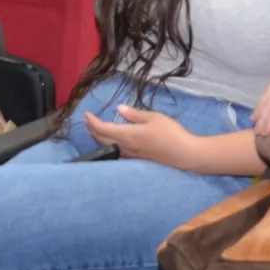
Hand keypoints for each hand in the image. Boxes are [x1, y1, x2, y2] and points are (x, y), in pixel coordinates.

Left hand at [83, 106, 200, 168]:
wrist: (182, 154)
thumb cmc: (169, 133)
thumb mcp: (154, 118)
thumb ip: (134, 114)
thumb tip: (118, 109)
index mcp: (126, 134)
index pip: (101, 128)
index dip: (92, 121)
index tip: (86, 114)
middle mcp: (123, 146)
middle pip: (100, 139)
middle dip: (91, 129)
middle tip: (88, 120)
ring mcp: (128, 155)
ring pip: (106, 147)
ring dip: (97, 138)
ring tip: (96, 130)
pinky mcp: (134, 159)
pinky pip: (114, 152)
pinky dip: (106, 145)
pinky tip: (110, 143)